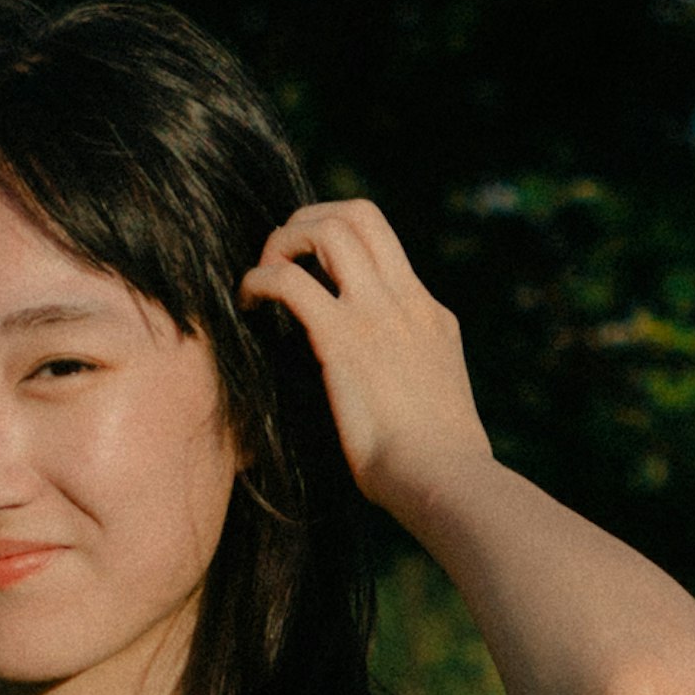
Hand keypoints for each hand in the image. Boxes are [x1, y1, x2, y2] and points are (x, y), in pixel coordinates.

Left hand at [239, 197, 491, 525]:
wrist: (446, 480)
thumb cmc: (435, 467)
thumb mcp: (432, 400)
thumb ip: (408, 376)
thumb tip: (383, 394)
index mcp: (429, 315)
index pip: (383, 245)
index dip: (337, 243)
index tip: (308, 269)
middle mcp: (406, 301)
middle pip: (358, 214)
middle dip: (307, 221)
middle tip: (279, 260)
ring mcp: (379, 313)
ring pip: (327, 228)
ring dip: (282, 242)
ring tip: (262, 280)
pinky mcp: (344, 339)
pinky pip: (289, 281)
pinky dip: (259, 281)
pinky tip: (248, 305)